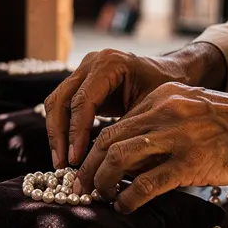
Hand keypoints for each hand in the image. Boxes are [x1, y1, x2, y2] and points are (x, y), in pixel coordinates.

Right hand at [44, 43, 226, 169]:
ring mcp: (83, 70)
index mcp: (110, 63)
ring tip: (61, 162)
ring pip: (56, 103)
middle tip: (62, 164)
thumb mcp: (151, 107)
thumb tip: (106, 160)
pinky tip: (67, 151)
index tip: (76, 159)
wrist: (172, 72)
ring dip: (56, 134)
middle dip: (59, 135)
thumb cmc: (167, 88)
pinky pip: (63, 106)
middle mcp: (91, 63)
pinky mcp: (80, 82)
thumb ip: (127, 128)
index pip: (82, 101)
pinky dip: (63, 129)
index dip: (76, 132)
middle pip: (60, 100)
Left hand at [72, 82, 227, 212]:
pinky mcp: (192, 162)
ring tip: (99, 196)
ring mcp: (178, 136)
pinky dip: (129, 198)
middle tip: (80, 185)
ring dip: (102, 181)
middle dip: (89, 165)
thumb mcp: (196, 113)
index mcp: (165, 96)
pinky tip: (125, 207)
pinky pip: (147, 183)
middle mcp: (166, 111)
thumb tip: (132, 160)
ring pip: (119, 157)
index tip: (88, 166)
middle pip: (109, 139)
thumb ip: (164, 128)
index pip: (117, 123)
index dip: (96, 148)